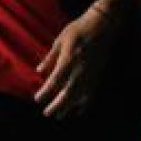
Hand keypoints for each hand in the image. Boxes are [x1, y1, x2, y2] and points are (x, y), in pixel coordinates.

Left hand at [35, 1, 119, 119]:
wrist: (103, 25)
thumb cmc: (79, 29)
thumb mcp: (60, 40)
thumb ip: (51, 57)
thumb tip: (39, 71)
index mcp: (69, 58)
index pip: (56, 80)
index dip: (46, 92)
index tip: (37, 99)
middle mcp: (81, 68)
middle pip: (68, 92)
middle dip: (57, 104)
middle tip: (47, 114)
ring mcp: (91, 72)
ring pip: (80, 94)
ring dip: (69, 106)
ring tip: (60, 116)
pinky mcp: (99, 73)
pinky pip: (92, 91)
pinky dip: (86, 102)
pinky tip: (79, 110)